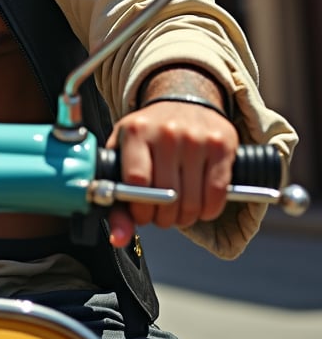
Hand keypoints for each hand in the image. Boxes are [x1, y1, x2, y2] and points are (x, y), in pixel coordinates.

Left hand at [105, 92, 237, 247]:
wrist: (182, 99)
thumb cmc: (147, 135)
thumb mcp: (123, 155)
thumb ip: (117, 199)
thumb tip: (118, 238)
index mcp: (135, 131)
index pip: (137, 182)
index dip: (140, 209)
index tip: (141, 214)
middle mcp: (166, 132)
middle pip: (166, 197)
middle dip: (162, 218)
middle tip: (161, 214)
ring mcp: (195, 138)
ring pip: (192, 201)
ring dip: (185, 217)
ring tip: (178, 209)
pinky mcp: (221, 145)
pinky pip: (216, 195)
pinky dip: (208, 210)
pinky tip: (200, 204)